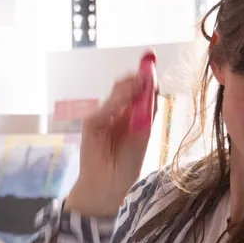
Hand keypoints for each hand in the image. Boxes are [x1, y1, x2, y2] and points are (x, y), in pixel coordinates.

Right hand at [66, 66, 157, 216]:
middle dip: (138, 77)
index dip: (146, 74)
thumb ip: (146, 109)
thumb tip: (151, 84)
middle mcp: (117, 111)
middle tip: (147, 71)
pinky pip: (105, 109)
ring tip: (139, 84)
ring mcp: (103, 116)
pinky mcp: (91, 124)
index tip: (150, 56)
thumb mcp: (143, 133)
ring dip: (128, 88)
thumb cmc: (128, 163)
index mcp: (132, 113)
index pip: (140, 88)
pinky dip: (115, 104)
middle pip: (127, 86)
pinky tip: (124, 102)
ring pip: (116, 94)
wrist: (110, 186)